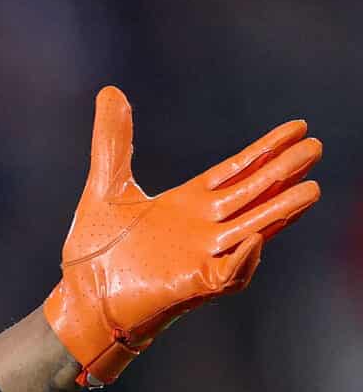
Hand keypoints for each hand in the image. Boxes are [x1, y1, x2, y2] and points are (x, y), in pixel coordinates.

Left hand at [44, 86, 322, 386]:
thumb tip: (110, 91)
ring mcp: (200, 258)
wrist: (77, 300)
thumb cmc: (95, 252)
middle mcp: (203, 229)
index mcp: (189, 204)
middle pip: (253, 195)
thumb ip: (113, 142)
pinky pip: (226, 274)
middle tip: (315, 148)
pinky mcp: (190, 286)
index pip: (238, 171)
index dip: (267, 150)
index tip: (298, 128)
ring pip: (251, 230)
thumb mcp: (104, 188)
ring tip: (310, 190)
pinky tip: (253, 239)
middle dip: (284, 173)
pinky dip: (241, 260)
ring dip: (279, 212)